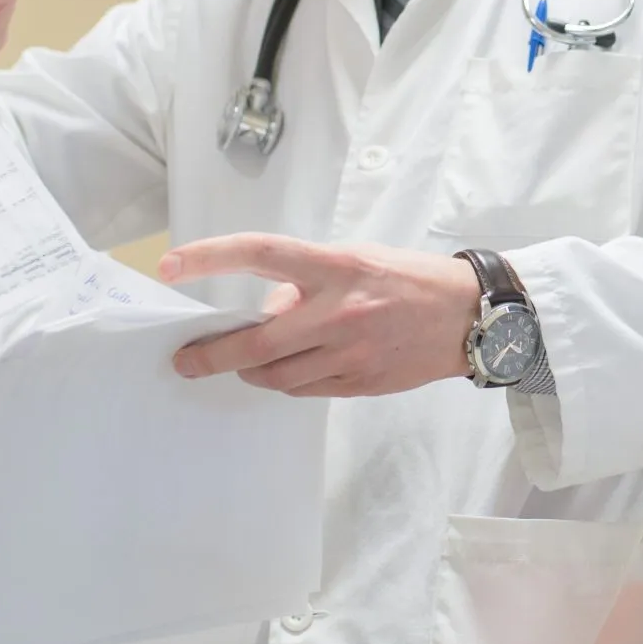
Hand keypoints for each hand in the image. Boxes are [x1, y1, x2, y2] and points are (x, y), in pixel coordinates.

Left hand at [160, 234, 480, 396]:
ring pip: (276, 375)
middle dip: (211, 354)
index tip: (172, 265)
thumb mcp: (357, 259)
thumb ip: (309, 279)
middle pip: (255, 341)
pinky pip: (306, 390)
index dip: (210, 257)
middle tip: (185, 359)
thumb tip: (269, 308)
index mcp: (336, 267)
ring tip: (243, 361)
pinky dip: (288, 380)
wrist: (470, 316)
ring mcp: (350, 353)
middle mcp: (340, 311)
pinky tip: (288, 370)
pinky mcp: (361, 383)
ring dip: (251, 369)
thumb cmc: (411, 279)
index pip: (260, 253)